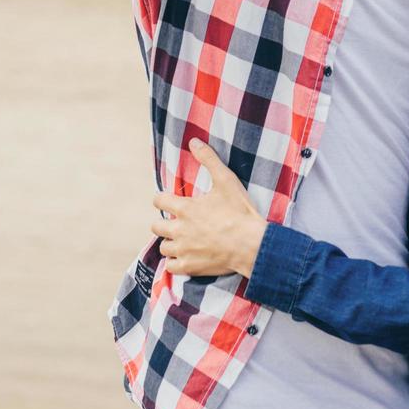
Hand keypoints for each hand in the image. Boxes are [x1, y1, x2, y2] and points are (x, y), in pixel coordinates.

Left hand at [151, 139, 267, 278]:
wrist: (251, 244)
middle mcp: (179, 229)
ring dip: (170, 243)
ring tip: (181, 240)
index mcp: (185, 208)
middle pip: (156, 226)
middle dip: (164, 222)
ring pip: (163, 247)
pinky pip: (171, 267)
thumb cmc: (239, 212)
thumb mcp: (226, 180)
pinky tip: (185, 257)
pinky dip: (175, 263)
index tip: (168, 200)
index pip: (159, 200)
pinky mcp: (190, 266)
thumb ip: (209, 159)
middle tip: (176, 222)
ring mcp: (183, 250)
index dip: (162, 199)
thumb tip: (194, 141)